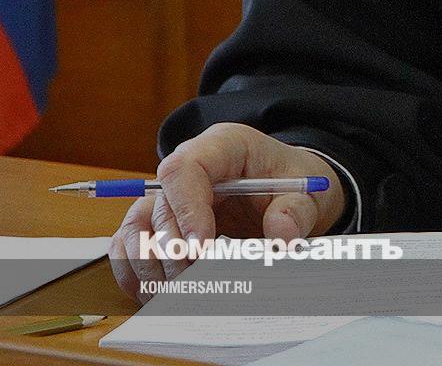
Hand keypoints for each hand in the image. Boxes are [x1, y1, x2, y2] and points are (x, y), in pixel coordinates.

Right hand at [108, 123, 344, 302]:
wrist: (292, 190)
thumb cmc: (294, 184)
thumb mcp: (308, 194)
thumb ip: (297, 212)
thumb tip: (281, 236)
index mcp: (225, 146)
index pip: (185, 168)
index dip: (187, 210)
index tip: (202, 250)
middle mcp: (191, 166)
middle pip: (161, 205)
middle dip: (175, 250)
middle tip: (198, 282)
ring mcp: (174, 194)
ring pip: (138, 225)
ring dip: (151, 264)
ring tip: (179, 293)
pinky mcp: (165, 220)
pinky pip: (133, 242)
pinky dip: (137, 271)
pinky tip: (155, 294)